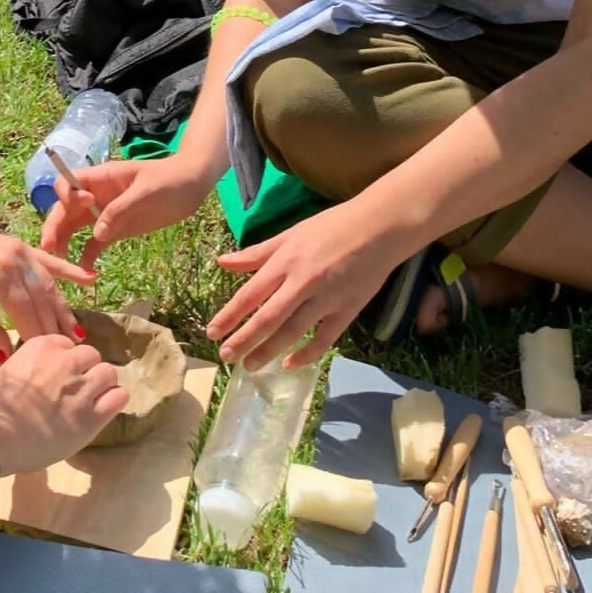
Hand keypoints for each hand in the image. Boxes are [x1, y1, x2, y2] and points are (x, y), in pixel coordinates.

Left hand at [0, 212, 94, 357]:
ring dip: (63, 309)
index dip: (36, 338)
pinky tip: (89, 280)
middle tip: (69, 354)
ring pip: (49, 285)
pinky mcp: (21, 246)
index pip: (27, 314)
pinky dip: (69, 271)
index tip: (47, 360)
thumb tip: (9, 355)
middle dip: (55, 328)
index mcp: (1, 276)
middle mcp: (18, 261)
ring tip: (76, 333)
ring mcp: (22, 251)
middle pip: (42, 301)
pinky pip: (49, 261)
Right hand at [0, 335, 126, 468]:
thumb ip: (24, 367)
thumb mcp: (5, 372)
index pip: (68, 345)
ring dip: (102, 385)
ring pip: (109, 373)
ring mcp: (82, 387)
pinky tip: (103, 411)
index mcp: (43, 346)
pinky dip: (114, 401)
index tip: (57, 377)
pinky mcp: (93, 415)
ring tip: (90, 402)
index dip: (65, 362)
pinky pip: (119, 397)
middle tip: (74, 391)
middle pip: (91, 355)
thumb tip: (26, 376)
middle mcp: (67, 361)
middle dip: (86, 370)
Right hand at [39, 156, 209, 270]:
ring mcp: (105, 213)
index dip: (69, 194)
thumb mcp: (146, 190)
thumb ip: (121, 209)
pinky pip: (94, 243)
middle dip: (54, 226)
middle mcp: (96, 196)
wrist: (192, 186)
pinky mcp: (115, 230)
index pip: (70, 182)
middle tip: (48, 247)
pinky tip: (84, 271)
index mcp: (101, 178)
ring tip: (59, 262)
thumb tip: (98, 233)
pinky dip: (86, 256)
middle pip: (65, 209)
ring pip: (74, 227)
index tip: (84, 204)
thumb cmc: (170, 179)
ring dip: (63, 242)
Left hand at [207, 202, 405, 371]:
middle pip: (267, 318)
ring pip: (292, 332)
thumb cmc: (332, 227)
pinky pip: (324, 338)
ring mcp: (327, 299)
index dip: (229, 316)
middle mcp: (303, 282)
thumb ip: (257, 253)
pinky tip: (289, 364)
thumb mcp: (290, 234)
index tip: (212, 333)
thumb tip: (222, 262)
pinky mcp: (348, 310)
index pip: (250, 294)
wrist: (379, 228)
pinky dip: (306, 353)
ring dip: (268, 351)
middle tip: (225, 357)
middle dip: (243, 340)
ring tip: (250, 365)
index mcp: (286, 261)